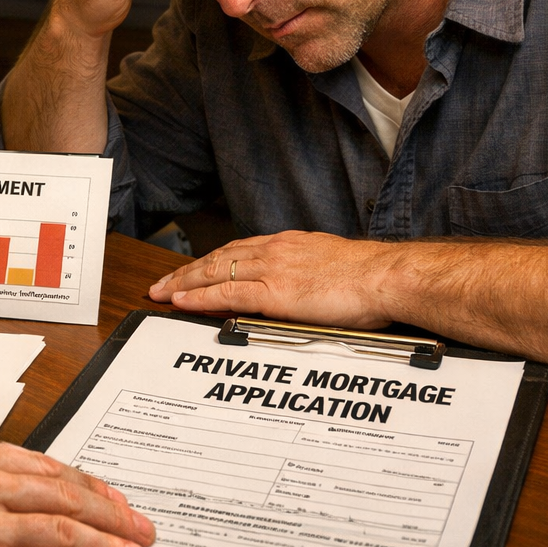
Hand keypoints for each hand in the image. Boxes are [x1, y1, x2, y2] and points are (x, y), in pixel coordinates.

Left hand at [148, 230, 400, 328]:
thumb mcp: (328, 264)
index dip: (209, 262)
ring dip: (183, 284)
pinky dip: (200, 297)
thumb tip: (297, 285)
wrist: (385, 277)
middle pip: (218, 258)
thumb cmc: (369, 277)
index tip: (191, 271)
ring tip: (161, 293)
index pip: (236, 251)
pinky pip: (227, 293)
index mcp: (287, 244)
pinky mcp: (274, 292)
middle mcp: (274, 251)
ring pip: (215, 273)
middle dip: (186, 272)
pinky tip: (182, 302)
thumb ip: (305, 271)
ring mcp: (272, 270)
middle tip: (162, 284)